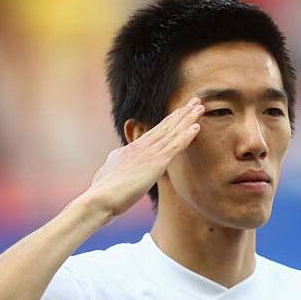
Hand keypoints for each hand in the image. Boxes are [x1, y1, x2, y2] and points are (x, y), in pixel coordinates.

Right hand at [85, 97, 203, 216]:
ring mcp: (148, 153)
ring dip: (188, 119)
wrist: (100, 199)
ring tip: (200, 106)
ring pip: (172, 132)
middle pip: (165, 126)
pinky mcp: (155, 163)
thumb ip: (117, 162)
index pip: (154, 132)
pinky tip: (197, 127)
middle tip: (195, 101)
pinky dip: (186, 135)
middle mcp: (141, 147)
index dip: (169, 121)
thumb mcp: (109, 171)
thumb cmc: (103, 191)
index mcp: (131, 149)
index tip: (180, 111)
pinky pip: (175, 146)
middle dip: (181, 113)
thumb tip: (118, 157)